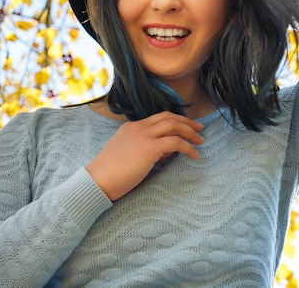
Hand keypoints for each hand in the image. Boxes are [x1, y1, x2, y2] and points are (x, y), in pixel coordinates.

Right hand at [86, 111, 203, 200]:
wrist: (97, 181)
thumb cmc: (110, 174)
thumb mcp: (128, 155)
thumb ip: (146, 150)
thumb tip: (168, 150)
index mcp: (131, 127)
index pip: (158, 118)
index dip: (175, 122)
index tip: (186, 128)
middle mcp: (138, 127)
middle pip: (169, 117)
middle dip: (187, 122)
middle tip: (199, 129)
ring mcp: (144, 135)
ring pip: (174, 125)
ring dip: (190, 132)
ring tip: (200, 141)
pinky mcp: (149, 147)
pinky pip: (175, 142)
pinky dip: (187, 147)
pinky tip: (194, 155)